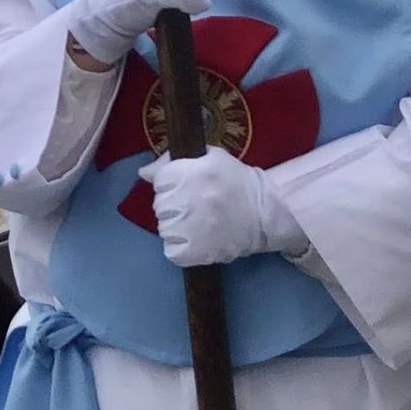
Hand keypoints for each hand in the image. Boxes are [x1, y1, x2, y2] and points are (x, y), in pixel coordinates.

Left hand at [139, 149, 306, 268]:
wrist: (266, 213)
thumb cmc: (235, 181)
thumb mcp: (209, 158)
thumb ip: (172, 161)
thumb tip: (143, 172)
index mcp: (192, 173)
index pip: (159, 180)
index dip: (171, 184)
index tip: (187, 187)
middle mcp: (189, 199)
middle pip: (160, 205)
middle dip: (173, 205)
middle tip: (195, 206)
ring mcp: (192, 228)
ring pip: (164, 228)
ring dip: (176, 226)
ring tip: (198, 223)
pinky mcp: (198, 252)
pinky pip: (172, 251)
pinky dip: (179, 248)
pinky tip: (195, 240)